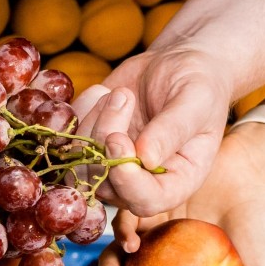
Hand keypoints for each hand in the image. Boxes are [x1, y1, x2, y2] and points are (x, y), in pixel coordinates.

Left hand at [77, 48, 231, 219]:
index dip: (126, 180)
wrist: (175, 64)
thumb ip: (172, 130)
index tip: (117, 140)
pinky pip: (67, 142)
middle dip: (105, 137)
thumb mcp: (195, 101)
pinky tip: (103, 93)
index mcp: (178, 180)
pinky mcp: (90, 147)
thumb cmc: (197, 82)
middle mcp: (142, 181)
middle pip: (106, 183)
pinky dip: (80, 113)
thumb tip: (146, 159)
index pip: (146, 201)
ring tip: (119, 92)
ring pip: (81, 165)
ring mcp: (112, 167)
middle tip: (123, 96)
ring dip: (93, 123)